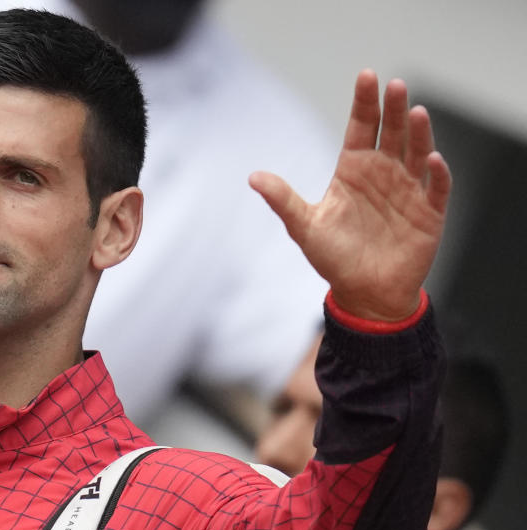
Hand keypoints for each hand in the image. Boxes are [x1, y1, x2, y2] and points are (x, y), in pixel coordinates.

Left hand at [249, 69, 451, 321]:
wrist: (364, 294)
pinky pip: (436, 188)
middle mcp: (382, 174)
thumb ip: (284, 200)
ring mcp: (407, 191)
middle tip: (394, 85)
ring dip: (418, 132)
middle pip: (390, 133)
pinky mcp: (429, 213)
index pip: (361, 127)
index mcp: (353, 171)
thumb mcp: (305, 227)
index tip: (367, 75)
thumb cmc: (334, 259)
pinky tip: (431, 159)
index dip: (364, 102)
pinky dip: (436, 173)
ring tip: (414, 112)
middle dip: (392, 108)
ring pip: (416, 152)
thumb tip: (253, 177)